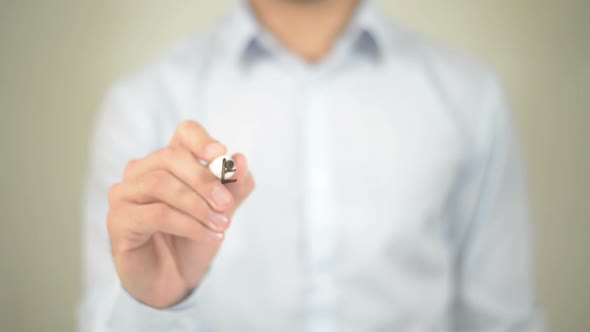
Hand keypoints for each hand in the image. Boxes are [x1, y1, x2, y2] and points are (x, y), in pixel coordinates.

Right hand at [106, 120, 254, 307]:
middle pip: (171, 156)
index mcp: (169, 161)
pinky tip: (208, 236)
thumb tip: (241, 160)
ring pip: (161, 184)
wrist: (174, 278)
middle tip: (227, 205)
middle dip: (204, 180)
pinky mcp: (118, 219)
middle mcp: (142, 171)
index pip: (184, 133)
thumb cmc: (194, 237)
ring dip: (197, 205)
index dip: (202, 140)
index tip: (221, 155)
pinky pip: (156, 213)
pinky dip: (188, 224)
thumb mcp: (222, 211)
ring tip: (221, 225)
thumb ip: (233, 187)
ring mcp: (125, 193)